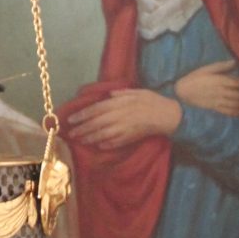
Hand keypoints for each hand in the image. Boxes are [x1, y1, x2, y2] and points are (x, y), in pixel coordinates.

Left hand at [67, 89, 181, 150]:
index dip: (82, 115)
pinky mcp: (130, 138)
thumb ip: (121, 93)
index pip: (95, 110)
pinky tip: (98, 146)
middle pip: (96, 124)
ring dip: (90, 138)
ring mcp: (124, 129)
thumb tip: (109, 95)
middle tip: (70, 133)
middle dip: (81, 129)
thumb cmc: (152, 101)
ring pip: (102, 135)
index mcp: (119, 104)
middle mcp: (118, 117)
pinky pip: (115, 143)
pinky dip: (105, 144)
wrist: (168, 115)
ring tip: (80, 140)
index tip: (71, 119)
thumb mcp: (136, 91)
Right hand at [174, 60, 238, 117]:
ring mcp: (218, 102)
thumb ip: (220, 66)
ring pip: (236, 104)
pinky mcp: (214, 109)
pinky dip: (237, 113)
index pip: (238, 83)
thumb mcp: (205, 69)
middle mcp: (221, 92)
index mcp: (220, 81)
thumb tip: (234, 62)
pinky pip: (228, 112)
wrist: (181, 93)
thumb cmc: (193, 79)